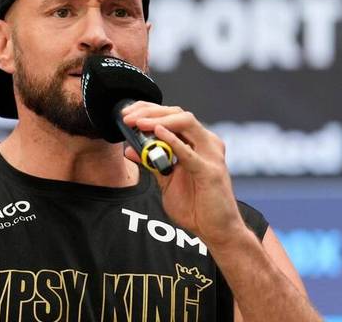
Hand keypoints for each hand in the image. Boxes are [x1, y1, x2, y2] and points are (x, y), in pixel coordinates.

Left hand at [122, 102, 244, 246]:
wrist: (216, 230)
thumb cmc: (196, 206)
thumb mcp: (166, 181)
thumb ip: (151, 163)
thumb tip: (129, 149)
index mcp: (197, 142)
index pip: (172, 115)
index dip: (148, 110)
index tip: (125, 114)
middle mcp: (206, 143)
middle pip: (178, 114)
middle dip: (149, 111)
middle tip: (127, 116)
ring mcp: (211, 154)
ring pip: (186, 123)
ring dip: (159, 120)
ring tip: (138, 122)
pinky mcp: (210, 171)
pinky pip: (189, 153)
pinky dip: (172, 141)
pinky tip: (157, 133)